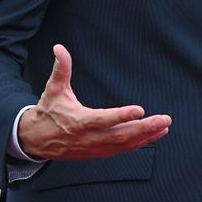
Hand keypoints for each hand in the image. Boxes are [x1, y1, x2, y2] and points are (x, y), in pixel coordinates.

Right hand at [16, 45, 171, 160]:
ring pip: (124, 144)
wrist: (36, 140)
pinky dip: (141, 143)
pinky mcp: (100, 152)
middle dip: (144, 128)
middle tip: (164, 119)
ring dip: (147, 136)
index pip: (102, 120)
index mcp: (78, 121)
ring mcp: (95, 147)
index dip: (121, 116)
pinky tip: (156, 135)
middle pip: (120, 135)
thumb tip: (59, 48)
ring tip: (164, 126)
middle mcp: (89, 137)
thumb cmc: (48, 112)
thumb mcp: (53, 90)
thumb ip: (61, 69)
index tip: (140, 110)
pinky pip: (123, 150)